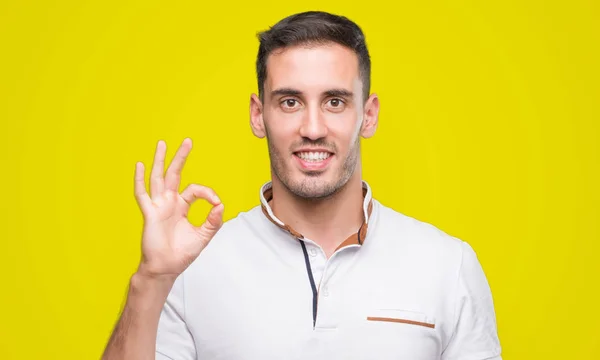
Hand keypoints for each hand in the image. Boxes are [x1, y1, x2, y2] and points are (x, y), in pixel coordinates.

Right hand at [133, 138, 223, 278]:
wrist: (166, 268)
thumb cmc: (181, 253)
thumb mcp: (203, 236)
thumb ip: (213, 221)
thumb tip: (221, 204)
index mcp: (181, 206)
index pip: (195, 190)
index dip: (208, 193)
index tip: (216, 203)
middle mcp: (169, 203)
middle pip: (175, 174)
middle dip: (181, 157)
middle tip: (187, 141)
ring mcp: (158, 206)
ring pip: (158, 178)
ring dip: (160, 161)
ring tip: (162, 144)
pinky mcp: (150, 213)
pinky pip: (142, 194)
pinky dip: (140, 180)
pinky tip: (139, 165)